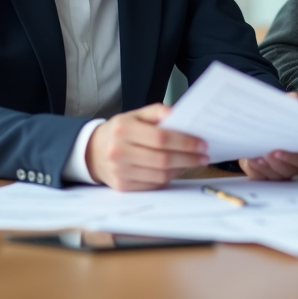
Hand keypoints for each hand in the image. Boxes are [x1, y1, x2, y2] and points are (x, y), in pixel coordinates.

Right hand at [85, 104, 208, 190]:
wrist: (93, 151)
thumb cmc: (121, 131)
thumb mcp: (135, 115)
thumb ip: (158, 112)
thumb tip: (180, 115)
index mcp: (124, 129)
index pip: (161, 138)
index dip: (184, 142)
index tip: (201, 143)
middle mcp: (119, 152)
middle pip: (162, 159)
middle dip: (188, 158)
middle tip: (203, 155)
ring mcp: (120, 171)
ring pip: (160, 174)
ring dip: (181, 169)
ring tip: (193, 161)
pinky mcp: (123, 186)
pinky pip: (153, 184)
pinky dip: (169, 177)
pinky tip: (176, 169)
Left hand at [238, 92, 297, 178]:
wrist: (263, 127)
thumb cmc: (278, 120)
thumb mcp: (285, 109)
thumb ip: (291, 103)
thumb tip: (293, 98)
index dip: (293, 155)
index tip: (280, 149)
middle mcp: (295, 162)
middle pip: (291, 168)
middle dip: (278, 162)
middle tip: (268, 153)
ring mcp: (281, 170)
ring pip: (276, 174)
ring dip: (266, 167)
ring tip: (257, 158)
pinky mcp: (266, 174)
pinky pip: (262, 177)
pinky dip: (256, 170)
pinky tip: (250, 161)